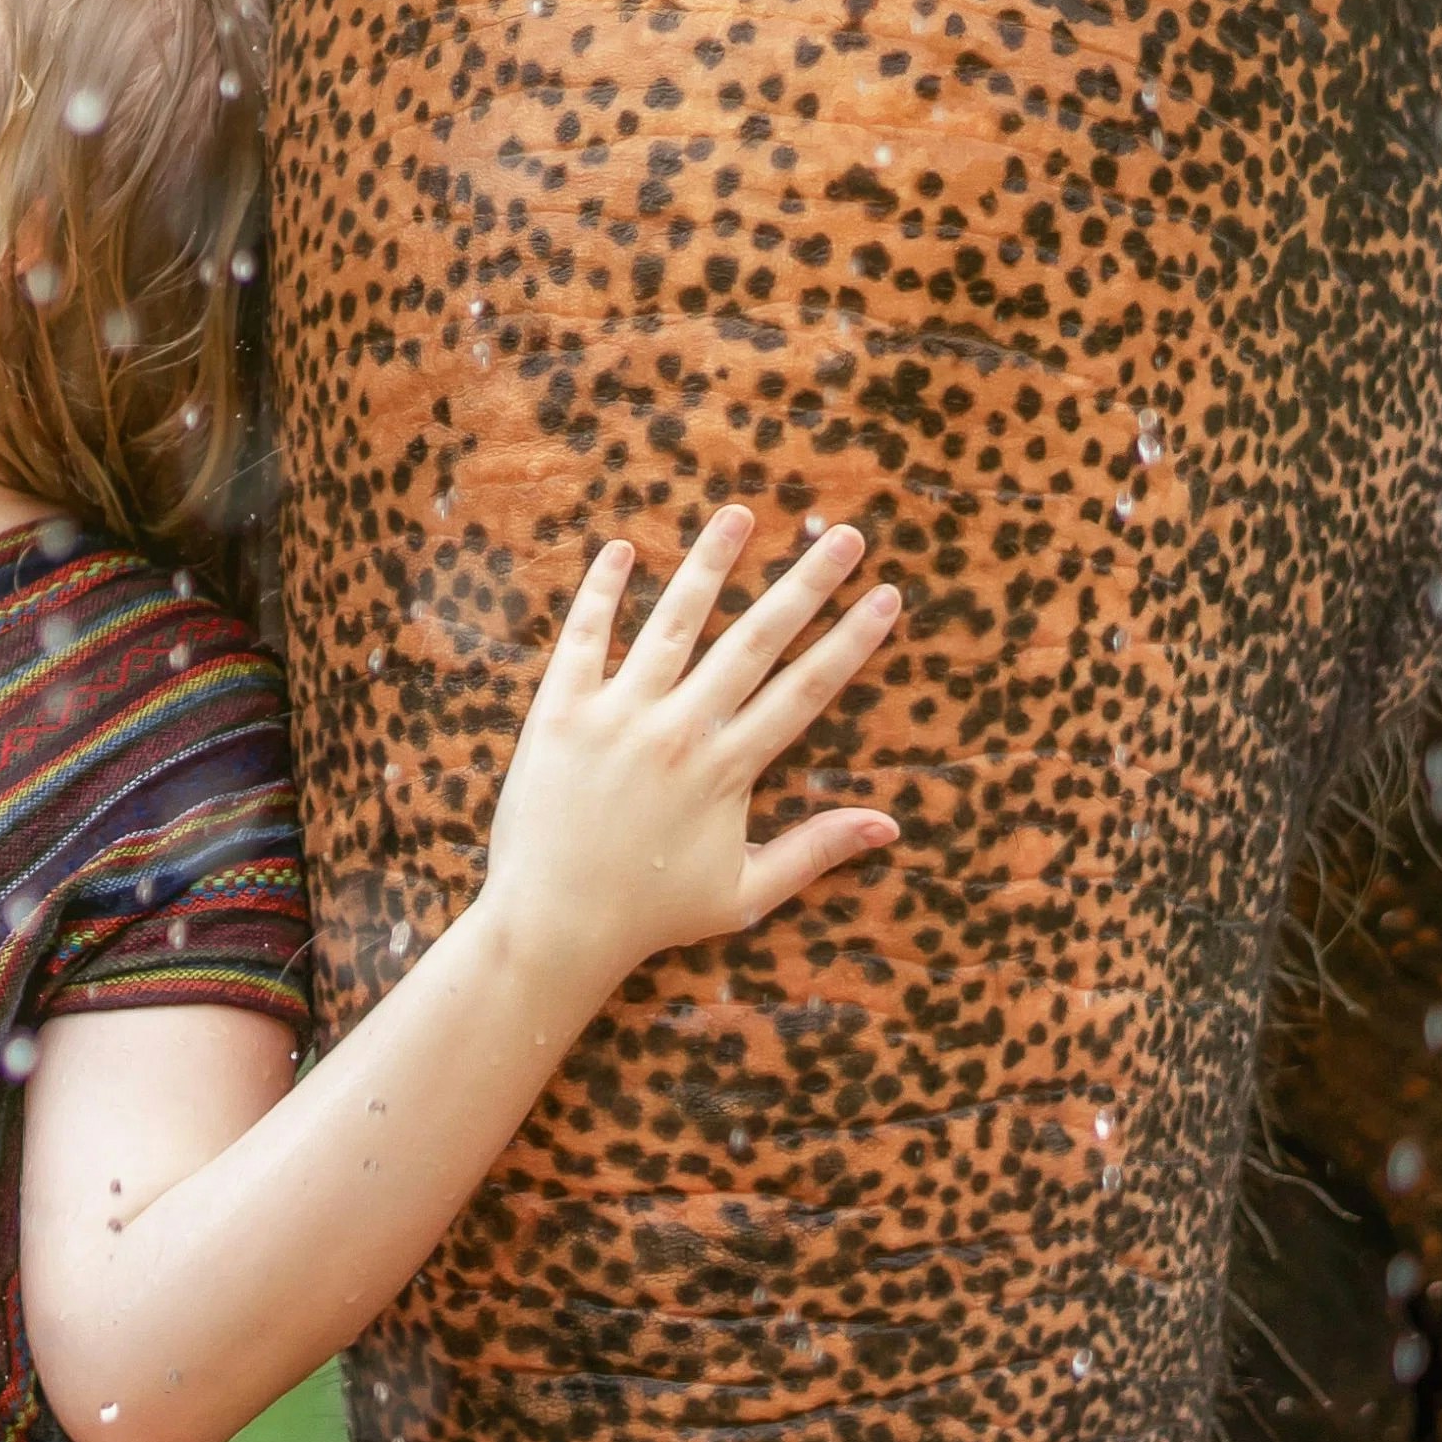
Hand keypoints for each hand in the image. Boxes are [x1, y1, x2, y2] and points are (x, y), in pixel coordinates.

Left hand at [474, 506, 903, 1001]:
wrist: (552, 926)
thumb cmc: (650, 915)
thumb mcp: (745, 893)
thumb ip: (815, 851)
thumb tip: (890, 826)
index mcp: (728, 771)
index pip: (805, 690)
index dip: (851, 641)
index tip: (887, 596)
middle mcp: (679, 731)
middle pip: (755, 641)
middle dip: (806, 585)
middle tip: (847, 535)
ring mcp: (618, 714)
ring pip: (673, 622)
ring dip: (709, 565)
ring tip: (740, 515)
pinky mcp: (561, 712)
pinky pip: (583, 638)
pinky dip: (601, 593)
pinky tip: (620, 550)